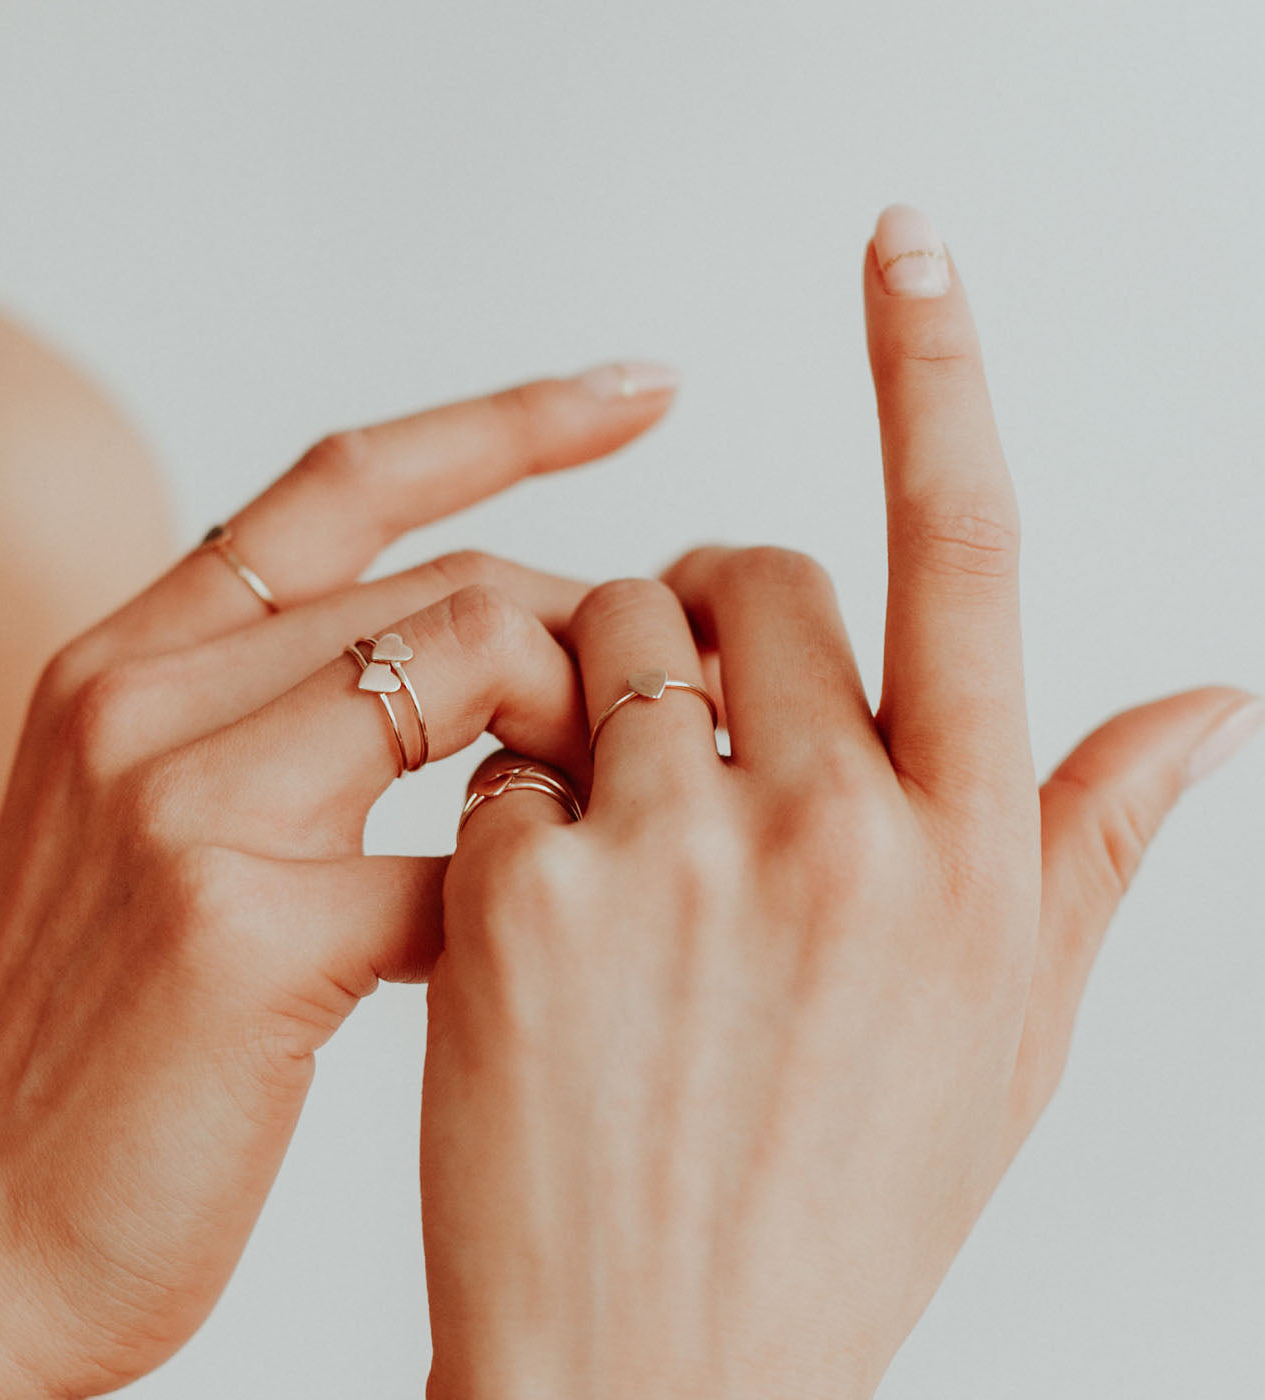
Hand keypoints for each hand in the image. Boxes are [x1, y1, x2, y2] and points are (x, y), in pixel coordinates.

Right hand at [0, 364, 676, 1397]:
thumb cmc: (104, 1053)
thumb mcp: (165, 838)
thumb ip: (294, 734)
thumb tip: (502, 675)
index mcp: (128, 661)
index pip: (346, 483)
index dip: (508, 422)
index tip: (640, 391)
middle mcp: (140, 697)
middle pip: (446, 585)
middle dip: (595, 635)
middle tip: (686, 699)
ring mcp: (177, 801)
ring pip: (468, 669)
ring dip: (581, 736)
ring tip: (634, 809)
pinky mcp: (231, 928)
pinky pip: (471, 861)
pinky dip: (540, 894)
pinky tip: (548, 953)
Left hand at [420, 212, 1260, 1397]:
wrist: (664, 1373)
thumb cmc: (839, 1204)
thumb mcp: (1009, 1036)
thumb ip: (1096, 846)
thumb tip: (1206, 697)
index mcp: (973, 852)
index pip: (968, 551)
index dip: (936, 375)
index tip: (903, 248)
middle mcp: (843, 828)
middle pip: (753, 576)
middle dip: (711, 620)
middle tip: (687, 715)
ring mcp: (675, 854)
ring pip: (611, 639)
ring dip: (603, 693)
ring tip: (617, 823)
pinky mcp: (526, 893)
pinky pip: (503, 749)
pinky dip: (510, 793)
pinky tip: (536, 907)